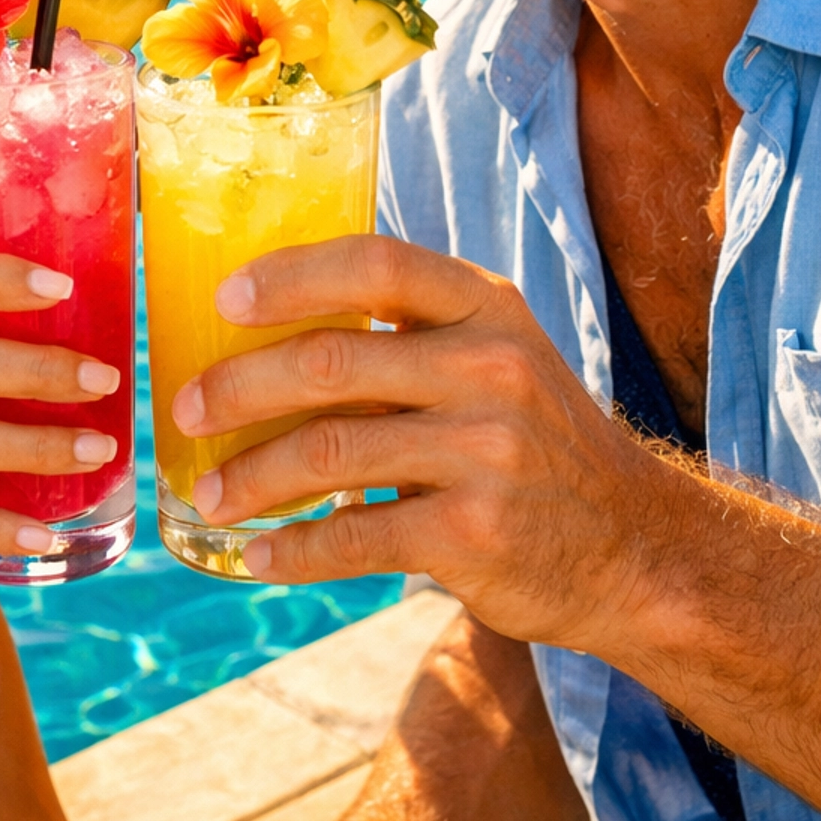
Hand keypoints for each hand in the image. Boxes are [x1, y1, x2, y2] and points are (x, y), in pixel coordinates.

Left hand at [173, 235, 674, 650]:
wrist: (634, 547)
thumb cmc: (535, 443)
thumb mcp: (495, 361)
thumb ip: (408, 339)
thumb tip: (267, 336)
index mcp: (486, 309)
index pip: (376, 264)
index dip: (292, 276)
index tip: (225, 300)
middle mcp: (490, 369)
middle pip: (332, 360)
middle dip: (239, 387)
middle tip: (185, 409)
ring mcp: (487, 453)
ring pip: (330, 452)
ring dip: (251, 477)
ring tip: (208, 494)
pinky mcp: (475, 535)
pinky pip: (355, 538)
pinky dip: (293, 550)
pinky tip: (257, 556)